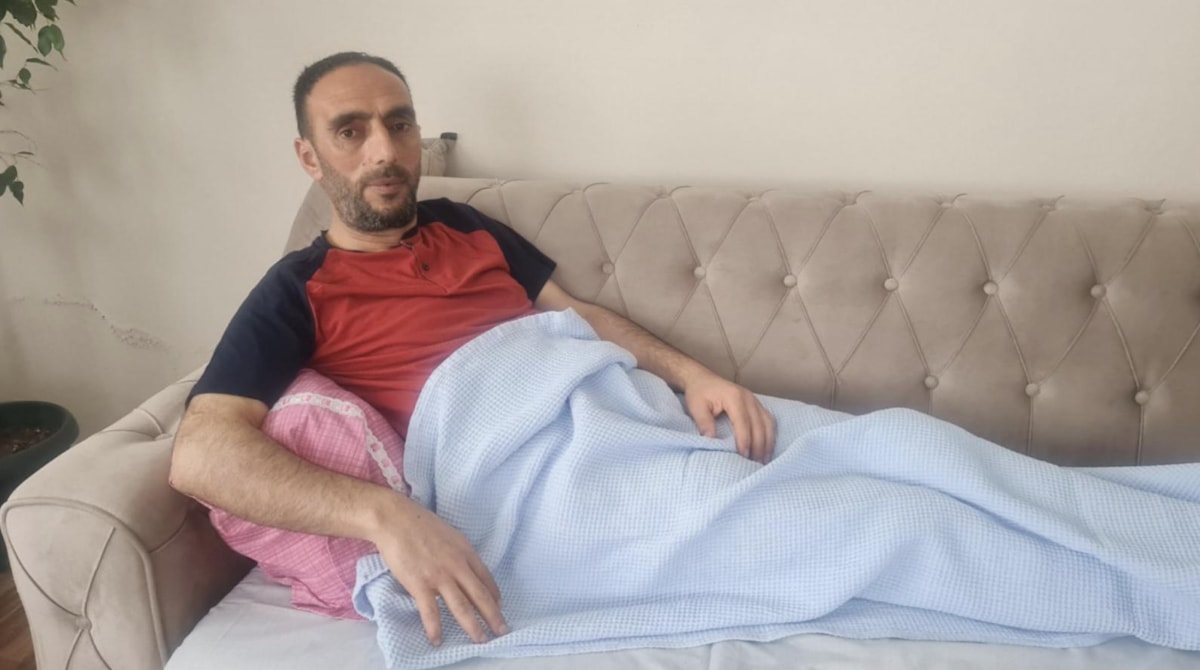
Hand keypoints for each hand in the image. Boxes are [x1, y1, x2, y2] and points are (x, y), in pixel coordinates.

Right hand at [370, 495, 507, 645]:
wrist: (395, 519)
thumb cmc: (420, 525)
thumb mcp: (450, 535)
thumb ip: (459, 553)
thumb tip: (466, 568)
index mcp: (465, 552)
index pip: (486, 578)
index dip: (495, 596)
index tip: (500, 608)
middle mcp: (457, 566)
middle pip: (480, 595)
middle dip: (493, 616)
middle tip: (502, 632)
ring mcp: (439, 576)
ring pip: (462, 606)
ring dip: (472, 626)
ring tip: (480, 640)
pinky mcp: (420, 583)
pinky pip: (431, 611)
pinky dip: (434, 628)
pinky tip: (437, 640)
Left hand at [682, 371, 776, 462]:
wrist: (701, 379)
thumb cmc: (698, 393)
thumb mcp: (696, 407)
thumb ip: (704, 423)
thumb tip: (712, 442)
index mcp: (734, 397)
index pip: (744, 423)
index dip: (745, 441)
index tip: (744, 457)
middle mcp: (748, 398)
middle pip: (759, 425)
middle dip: (759, 446)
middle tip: (756, 465)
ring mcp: (754, 400)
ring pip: (768, 423)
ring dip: (767, 442)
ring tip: (763, 460)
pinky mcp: (756, 404)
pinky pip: (768, 420)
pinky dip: (769, 435)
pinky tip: (766, 448)